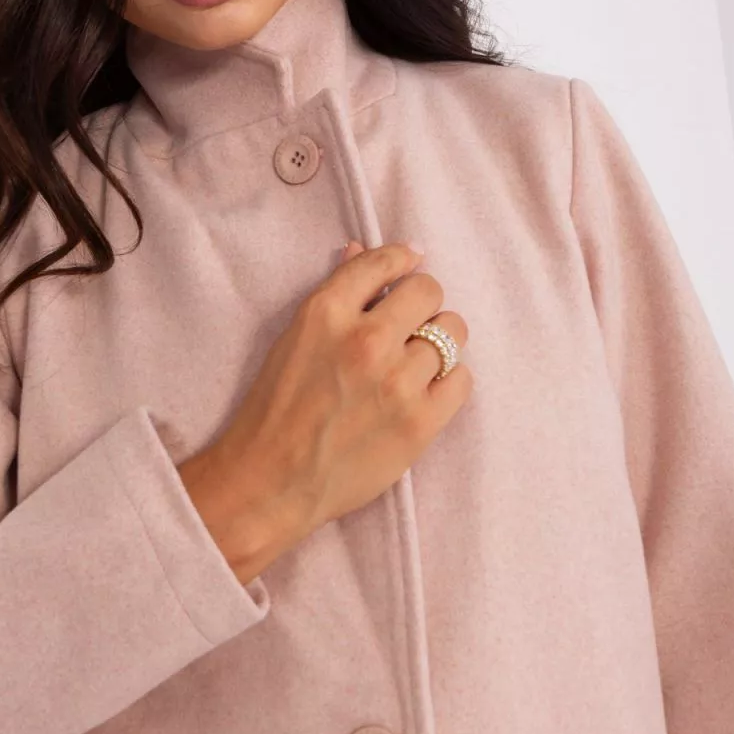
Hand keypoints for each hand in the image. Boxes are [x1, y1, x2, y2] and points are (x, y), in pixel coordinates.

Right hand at [191, 242, 471, 561]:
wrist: (270, 481)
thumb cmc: (275, 409)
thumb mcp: (294, 338)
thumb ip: (335, 294)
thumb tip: (362, 251)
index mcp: (326, 313)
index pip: (384, 262)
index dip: (402, 259)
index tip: (410, 264)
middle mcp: (365, 340)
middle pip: (429, 292)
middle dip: (421, 304)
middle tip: (407, 327)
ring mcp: (397, 382)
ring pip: (453, 333)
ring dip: (436, 343)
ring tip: (413, 364)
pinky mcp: (420, 422)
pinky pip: (462, 379)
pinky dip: (447, 381)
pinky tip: (423, 392)